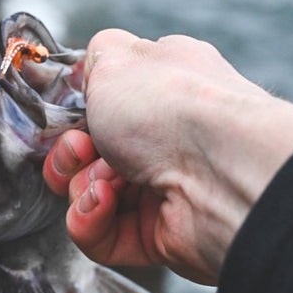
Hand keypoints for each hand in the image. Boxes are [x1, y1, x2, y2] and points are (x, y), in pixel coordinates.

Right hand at [43, 29, 292, 283]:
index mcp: (162, 89)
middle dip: (69, 155)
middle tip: (81, 151)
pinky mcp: (156, 234)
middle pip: (86, 155)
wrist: (224, 172)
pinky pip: (100, 235)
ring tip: (105, 184)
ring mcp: (161, 188)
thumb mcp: (116, 58)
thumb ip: (93, 57)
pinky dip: (91, 221)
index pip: (102, 105)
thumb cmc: (174, 107)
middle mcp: (164, 137)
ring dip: (81, 188)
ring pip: (87, 196)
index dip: (74, 113)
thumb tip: (87, 72)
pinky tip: (104, 205)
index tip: (69, 114)